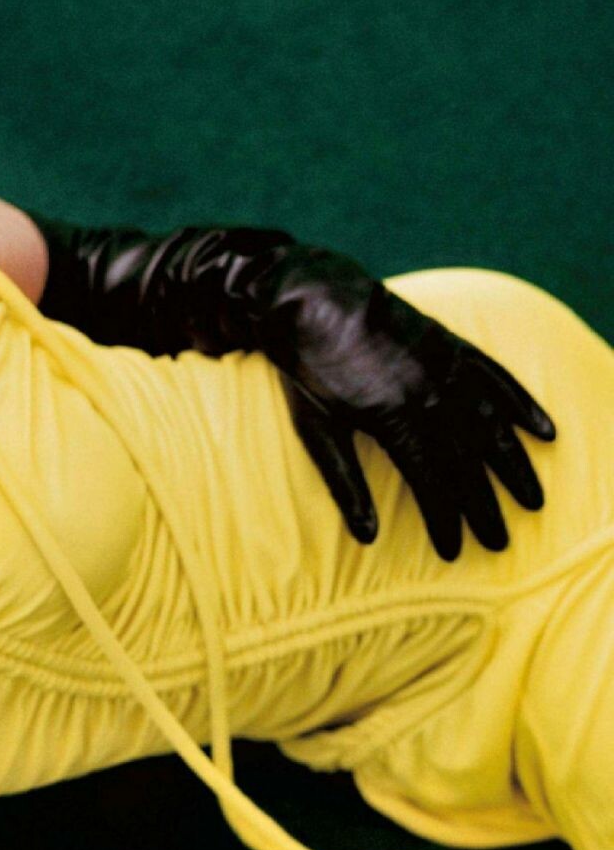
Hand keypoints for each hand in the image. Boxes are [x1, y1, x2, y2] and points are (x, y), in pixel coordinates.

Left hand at [244, 253, 557, 559]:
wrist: (309, 297)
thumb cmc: (307, 370)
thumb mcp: (316, 432)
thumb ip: (345, 484)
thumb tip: (366, 537)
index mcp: (395, 418)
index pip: (430, 482)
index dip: (444, 520)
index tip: (455, 551)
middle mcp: (430, 392)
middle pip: (466, 461)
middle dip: (483, 507)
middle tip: (499, 543)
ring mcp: (445, 365)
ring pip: (490, 425)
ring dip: (512, 466)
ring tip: (531, 501)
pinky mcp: (451, 345)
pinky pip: (497, 378)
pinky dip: (522, 405)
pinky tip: (543, 432)